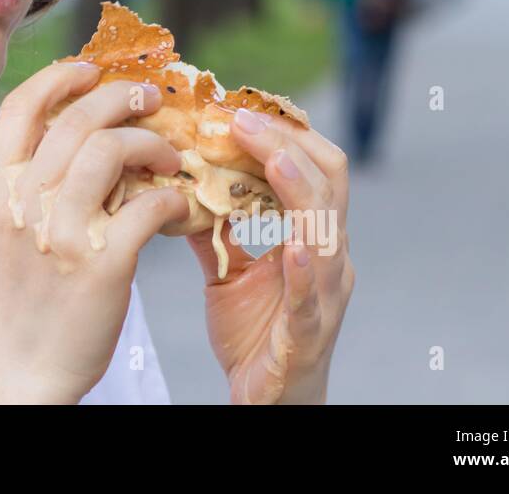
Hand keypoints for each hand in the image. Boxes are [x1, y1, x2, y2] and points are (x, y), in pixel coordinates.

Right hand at [0, 61, 189, 403]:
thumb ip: (24, 181)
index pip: (19, 107)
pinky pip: (147, 205)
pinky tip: (174, 204)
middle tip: (150, 99)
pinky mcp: (102, 264)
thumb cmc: (18, 300)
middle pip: (75, 119)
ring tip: (166, 156)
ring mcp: (60, 233)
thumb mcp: (0, 230)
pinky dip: (169, 196)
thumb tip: (71, 130)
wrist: (18, 370)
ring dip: (150, 143)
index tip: (90, 70)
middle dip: (121, 97)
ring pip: (111, 149)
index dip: (59, 77)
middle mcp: (21, 204)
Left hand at [186, 107, 354, 403]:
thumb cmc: (256, 337)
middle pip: (329, 183)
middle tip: (241, 116)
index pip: (313, 167)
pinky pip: (312, 298)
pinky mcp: (307, 336)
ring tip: (271, 155)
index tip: (241, 105)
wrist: (267, 404)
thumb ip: (213, 228)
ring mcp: (323, 297)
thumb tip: (179, 182)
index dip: (284, 132)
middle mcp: (328, 259)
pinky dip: (305, 270)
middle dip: (288, 144)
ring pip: (327, 230)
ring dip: (298, 188)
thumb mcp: (227, 271)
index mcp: (312, 238)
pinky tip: (294, 250)